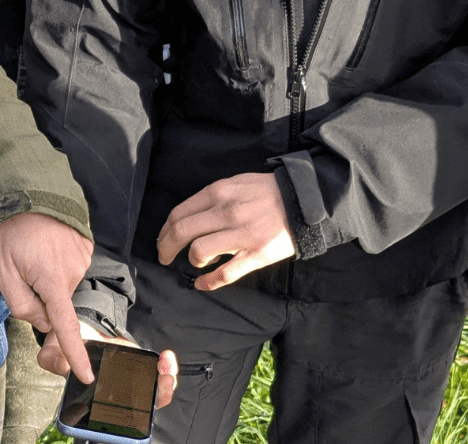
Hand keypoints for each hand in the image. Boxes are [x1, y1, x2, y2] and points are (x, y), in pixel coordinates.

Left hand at [0, 212, 94, 382]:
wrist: (25, 193)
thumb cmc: (10, 233)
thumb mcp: (4, 274)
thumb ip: (23, 306)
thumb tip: (44, 321)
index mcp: (53, 281)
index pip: (67, 326)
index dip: (76, 353)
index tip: (86, 373)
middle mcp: (74, 270)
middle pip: (57, 302)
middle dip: (41, 295)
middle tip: (23, 270)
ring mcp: (83, 256)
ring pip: (63, 284)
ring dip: (48, 277)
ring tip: (33, 252)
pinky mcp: (86, 246)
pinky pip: (70, 266)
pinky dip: (57, 263)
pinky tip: (46, 246)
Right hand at [37, 322, 178, 408]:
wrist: (80, 326)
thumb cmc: (66, 345)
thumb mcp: (54, 349)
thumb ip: (53, 359)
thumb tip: (65, 367)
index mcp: (94, 399)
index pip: (112, 418)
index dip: (128, 421)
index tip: (138, 409)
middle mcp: (114, 395)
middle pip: (142, 409)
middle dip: (157, 397)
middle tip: (161, 382)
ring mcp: (129, 382)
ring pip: (154, 394)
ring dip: (166, 382)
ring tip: (164, 366)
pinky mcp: (139, 366)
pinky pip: (158, 374)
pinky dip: (167, 367)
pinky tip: (164, 357)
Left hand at [157, 172, 294, 289]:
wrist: (305, 201)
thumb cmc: (268, 192)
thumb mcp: (237, 183)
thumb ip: (213, 197)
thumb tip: (189, 216)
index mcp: (219, 192)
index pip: (179, 213)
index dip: (165, 230)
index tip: (162, 239)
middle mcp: (227, 212)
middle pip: (181, 232)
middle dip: (166, 248)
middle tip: (164, 257)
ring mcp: (242, 234)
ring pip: (199, 252)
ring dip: (192, 260)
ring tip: (199, 261)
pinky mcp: (257, 254)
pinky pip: (225, 273)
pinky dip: (208, 282)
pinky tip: (201, 284)